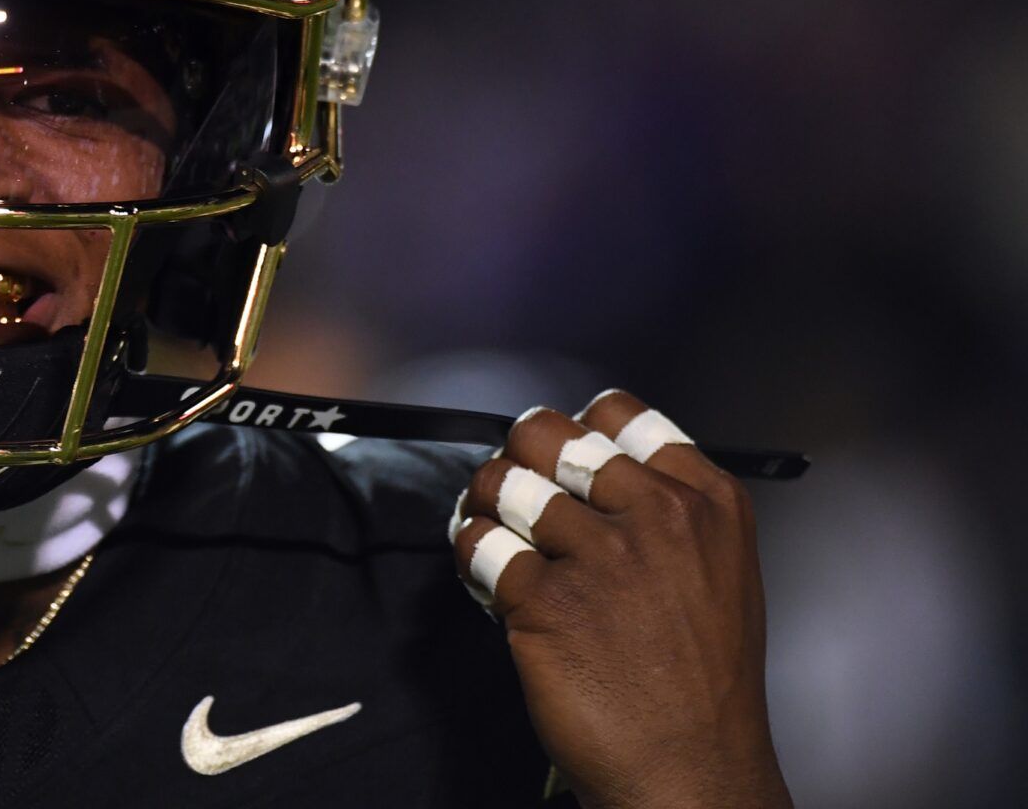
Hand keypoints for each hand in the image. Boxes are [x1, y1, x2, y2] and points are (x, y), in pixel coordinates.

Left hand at [450, 392, 791, 808]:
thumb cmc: (700, 683)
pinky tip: (485, 578)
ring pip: (501, 482)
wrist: (691, 772)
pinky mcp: (544, 601)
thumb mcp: (717, 573)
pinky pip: (477, 544)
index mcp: (706, 501)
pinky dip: (469, 555)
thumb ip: (666, 510)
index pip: (618, 413)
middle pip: (547, 433)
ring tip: (487, 528)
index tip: (560, 459)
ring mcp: (600, 556)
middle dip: (517, 456)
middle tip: (511, 490)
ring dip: (482, 503)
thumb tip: (585, 468)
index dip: (575, 429)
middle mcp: (656, 516)